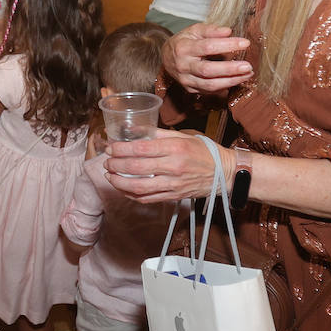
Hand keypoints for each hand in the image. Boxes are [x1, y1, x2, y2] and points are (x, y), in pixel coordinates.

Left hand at [103, 130, 235, 202]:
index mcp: (175, 148)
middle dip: (116, 165)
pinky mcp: (173, 197)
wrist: (224, 173)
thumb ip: (157, 134)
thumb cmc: (203, 151)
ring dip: (120, 182)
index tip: (110, 147)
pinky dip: (131, 195)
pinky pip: (148, 198)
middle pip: (137, 168)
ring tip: (109, 176)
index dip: (121, 149)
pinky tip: (123, 188)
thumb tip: (133, 131)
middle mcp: (173, 167)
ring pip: (139, 187)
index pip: (141, 148)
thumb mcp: (182, 136)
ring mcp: (173, 184)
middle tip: (106, 162)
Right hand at [163, 23, 251, 93]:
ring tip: (247, 74)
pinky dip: (225, 86)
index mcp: (183, 48)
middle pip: (208, 70)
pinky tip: (237, 80)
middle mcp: (183, 65)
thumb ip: (211, 30)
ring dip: (231, 81)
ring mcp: (186, 79)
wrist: (166, 57)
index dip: (227, 45)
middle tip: (248, 66)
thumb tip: (228, 31)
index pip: (208, 47)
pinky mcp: (190, 89)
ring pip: (210, 85)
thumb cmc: (184, 41)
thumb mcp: (194, 30)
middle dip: (230, 69)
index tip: (245, 43)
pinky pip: (209, 91)